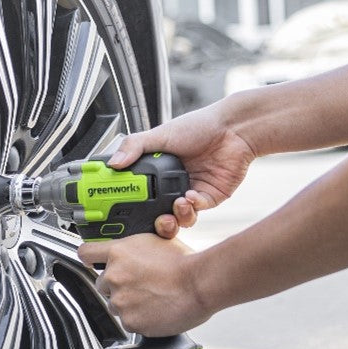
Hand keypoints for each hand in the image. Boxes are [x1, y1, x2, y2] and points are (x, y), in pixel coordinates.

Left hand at [78, 234, 213, 335]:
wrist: (199, 284)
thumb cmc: (185, 264)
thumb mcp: (155, 242)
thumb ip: (133, 250)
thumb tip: (128, 254)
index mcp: (118, 253)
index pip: (86, 253)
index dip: (90, 259)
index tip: (93, 263)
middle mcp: (114, 276)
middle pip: (102, 284)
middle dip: (117, 286)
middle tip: (140, 286)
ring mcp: (120, 300)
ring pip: (115, 305)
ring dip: (128, 304)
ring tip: (152, 298)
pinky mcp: (129, 321)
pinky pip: (128, 322)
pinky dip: (139, 319)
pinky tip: (155, 310)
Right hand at [109, 103, 256, 237]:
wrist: (234, 129)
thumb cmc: (200, 126)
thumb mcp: (161, 134)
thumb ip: (135, 146)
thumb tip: (113, 163)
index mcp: (158, 171)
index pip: (139, 193)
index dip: (131, 204)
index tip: (121, 210)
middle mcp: (173, 185)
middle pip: (157, 213)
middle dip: (154, 222)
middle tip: (152, 219)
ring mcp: (190, 193)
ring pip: (178, 219)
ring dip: (176, 217)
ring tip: (177, 205)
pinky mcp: (209, 198)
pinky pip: (196, 211)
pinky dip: (192, 207)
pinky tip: (191, 196)